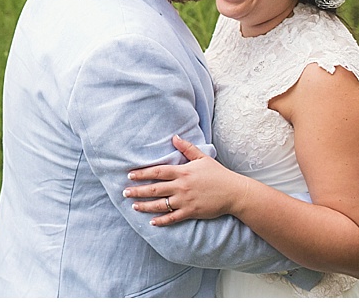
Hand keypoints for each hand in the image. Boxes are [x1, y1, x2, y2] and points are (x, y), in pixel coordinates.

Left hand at [122, 135, 250, 225]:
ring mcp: (185, 200)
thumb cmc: (218, 174)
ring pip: (160, 204)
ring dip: (145, 205)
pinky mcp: (191, 212)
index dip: (142, 173)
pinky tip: (151, 221)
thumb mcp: (202, 158)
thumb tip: (174, 137)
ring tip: (133, 205)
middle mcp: (181, 186)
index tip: (130, 175)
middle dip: (138, 190)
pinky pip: (173, 217)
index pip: (157, 172)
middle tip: (124, 192)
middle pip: (155, 188)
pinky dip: (161, 220)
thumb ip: (187, 148)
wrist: (234, 192)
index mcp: (182, 172)